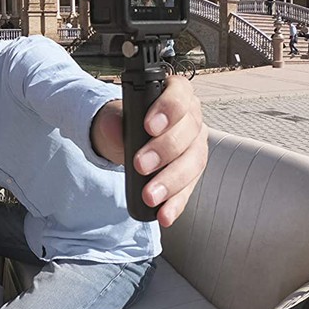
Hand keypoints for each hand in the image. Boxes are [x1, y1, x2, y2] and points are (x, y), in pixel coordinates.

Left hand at [92, 74, 208, 227]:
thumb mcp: (113, 118)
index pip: (180, 95)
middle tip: (140, 165)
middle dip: (164, 151)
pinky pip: (189, 189)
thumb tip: (118, 132)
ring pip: (193, 163)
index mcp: (175, 93)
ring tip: (149, 196)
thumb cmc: (124, 123)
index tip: (149, 126)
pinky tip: (164, 215)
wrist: (123, 141)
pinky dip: (176, 203)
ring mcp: (195, 146)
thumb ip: (114, 121)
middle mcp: (191, 118)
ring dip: (171, 182)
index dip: (168, 109)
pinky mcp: (192, 173)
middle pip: (188, 132)